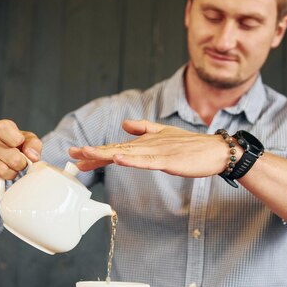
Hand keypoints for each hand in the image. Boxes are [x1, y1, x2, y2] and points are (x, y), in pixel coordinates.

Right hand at [0, 119, 41, 189]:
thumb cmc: (14, 147)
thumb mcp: (27, 141)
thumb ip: (34, 145)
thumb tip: (32, 157)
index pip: (5, 129)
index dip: (17, 139)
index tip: (20, 143)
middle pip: (13, 157)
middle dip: (21, 164)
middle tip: (20, 163)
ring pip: (3, 171)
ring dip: (11, 174)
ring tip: (10, 169)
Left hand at [68, 119, 235, 176]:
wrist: (215, 151)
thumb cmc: (192, 146)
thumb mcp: (165, 136)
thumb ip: (144, 129)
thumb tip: (124, 125)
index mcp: (145, 144)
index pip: (116, 147)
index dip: (96, 151)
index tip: (77, 155)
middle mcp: (147, 146)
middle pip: (116, 149)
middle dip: (93, 151)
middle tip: (71, 153)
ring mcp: (157, 152)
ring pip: (126, 153)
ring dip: (105, 153)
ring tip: (86, 153)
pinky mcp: (168, 161)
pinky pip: (146, 161)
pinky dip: (131, 159)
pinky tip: (118, 159)